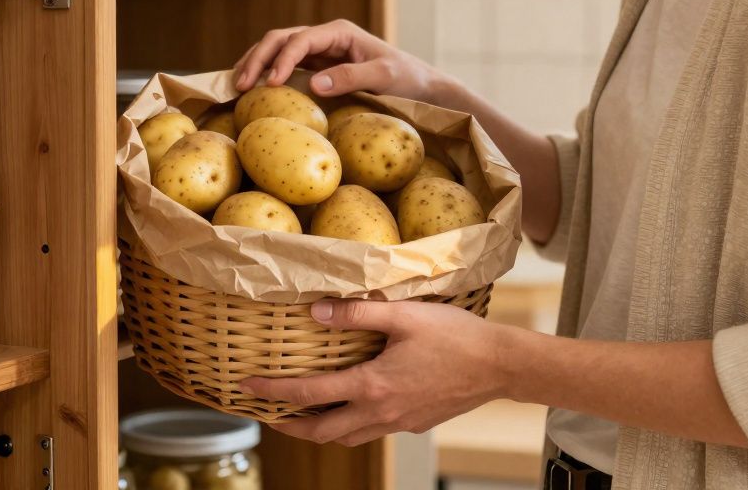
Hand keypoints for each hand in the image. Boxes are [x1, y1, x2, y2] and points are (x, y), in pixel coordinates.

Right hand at [232, 20, 441, 101]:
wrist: (420, 87)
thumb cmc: (407, 79)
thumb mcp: (384, 77)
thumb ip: (351, 77)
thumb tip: (315, 84)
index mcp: (339, 32)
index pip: (300, 40)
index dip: (281, 59)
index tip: (270, 84)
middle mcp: (325, 38)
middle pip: (280, 39)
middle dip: (258, 58)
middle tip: (241, 85)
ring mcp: (319, 52)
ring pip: (276, 50)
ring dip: (255, 64)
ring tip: (237, 86)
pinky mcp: (317, 68)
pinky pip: (284, 67)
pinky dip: (265, 74)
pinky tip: (251, 89)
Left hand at [239, 298, 515, 445]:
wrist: (500, 365)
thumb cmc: (456, 337)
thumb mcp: (403, 315)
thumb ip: (356, 312)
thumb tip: (315, 310)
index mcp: (373, 386)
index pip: (308, 394)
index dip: (272, 391)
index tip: (246, 387)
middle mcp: (381, 412)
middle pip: (321, 433)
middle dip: (287, 426)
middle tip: (265, 413)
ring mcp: (398, 422)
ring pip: (346, 437)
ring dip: (318, 429)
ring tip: (300, 412)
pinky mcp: (413, 423)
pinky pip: (370, 431)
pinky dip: (348, 423)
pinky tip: (349, 403)